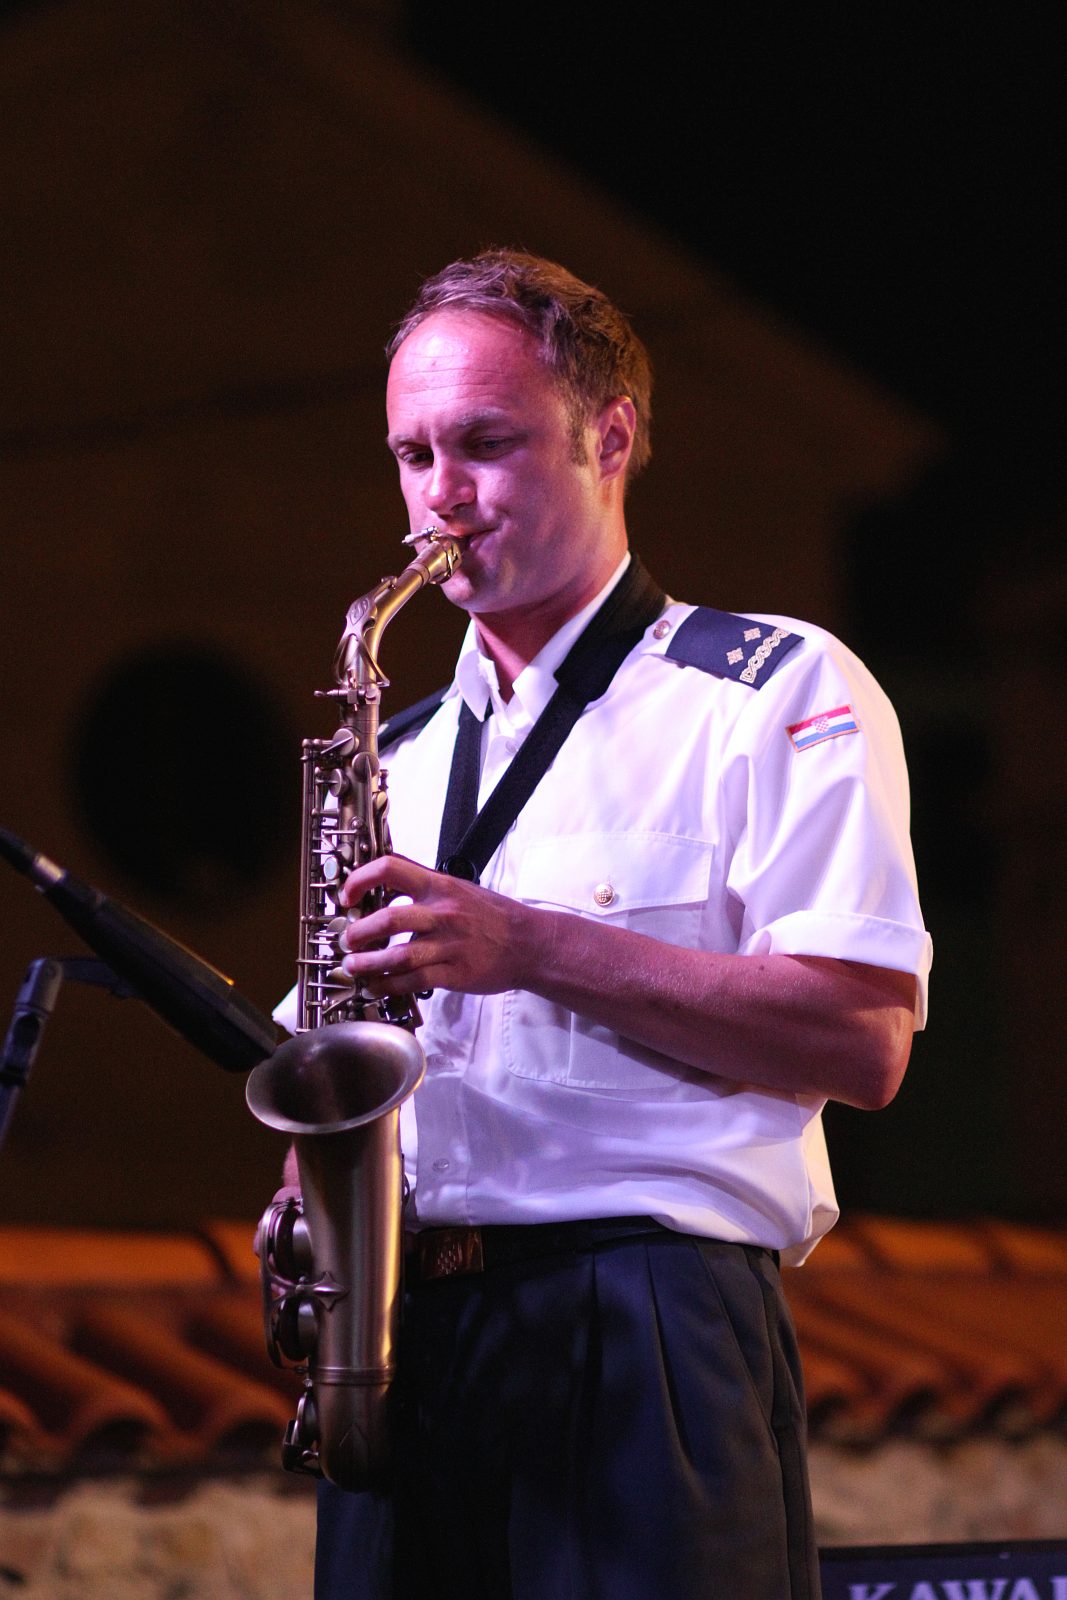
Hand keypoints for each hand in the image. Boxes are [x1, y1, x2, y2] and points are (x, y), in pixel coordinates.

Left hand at [338, 854, 536, 997]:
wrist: (529, 943)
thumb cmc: (492, 916)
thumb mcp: (459, 889)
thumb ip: (424, 888)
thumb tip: (385, 888)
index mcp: (440, 886)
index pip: (391, 868)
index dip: (361, 879)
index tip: (347, 896)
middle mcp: (443, 913)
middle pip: (389, 919)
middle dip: (359, 933)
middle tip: (347, 941)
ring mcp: (449, 945)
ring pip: (398, 956)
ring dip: (369, 963)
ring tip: (353, 966)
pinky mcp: (454, 973)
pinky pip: (414, 981)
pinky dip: (390, 985)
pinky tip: (377, 986)